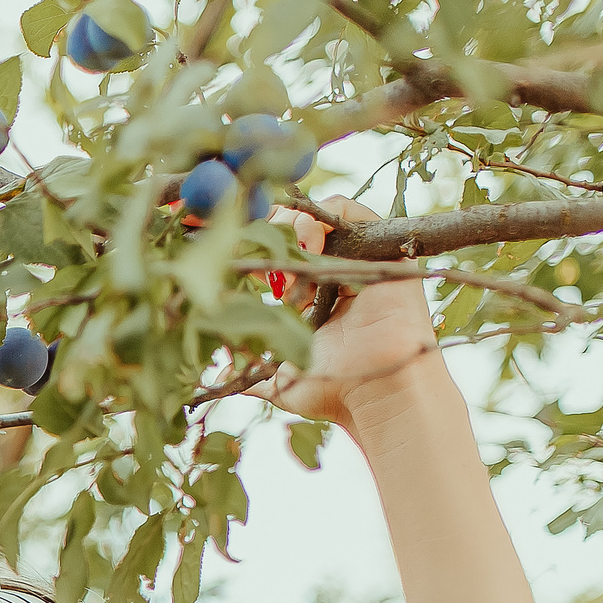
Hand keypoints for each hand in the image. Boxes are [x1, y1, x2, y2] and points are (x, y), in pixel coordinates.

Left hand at [254, 196, 440, 427]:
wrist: (377, 389)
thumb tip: (219, 376)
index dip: (253, 252)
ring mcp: (357, 262)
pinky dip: (325, 216)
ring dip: (293, 224)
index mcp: (309, 300)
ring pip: (318, 219)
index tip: (232, 262)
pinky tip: (308, 242)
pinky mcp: (383, 251)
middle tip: (259, 254)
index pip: (277, 259)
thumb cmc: (333, 390)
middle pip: (294, 231)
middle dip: (269, 233)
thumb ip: (250, 375)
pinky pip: (353, 213)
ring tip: (287, 250)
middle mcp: (333, 276)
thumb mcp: (280, 381)